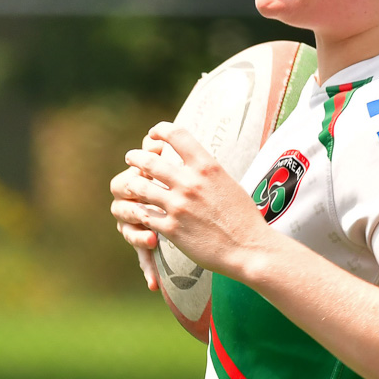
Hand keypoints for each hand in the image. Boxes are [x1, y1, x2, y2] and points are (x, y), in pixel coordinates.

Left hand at [108, 122, 270, 278]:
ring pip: (138, 186)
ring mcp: (178, 206)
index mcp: (207, 166)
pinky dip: (139, 211)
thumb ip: (207, 171)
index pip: (175, 134)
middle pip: (148, 160)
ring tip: (130, 184)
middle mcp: (190, 183)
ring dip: (131, 183)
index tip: (153, 135)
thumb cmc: (243, 217)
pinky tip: (140, 210)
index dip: (159, 130)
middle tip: (131, 158)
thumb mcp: (228, 183)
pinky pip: (143, 214)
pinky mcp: (171, 228)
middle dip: (135, 157)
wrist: (249, 248)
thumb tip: (195, 163)